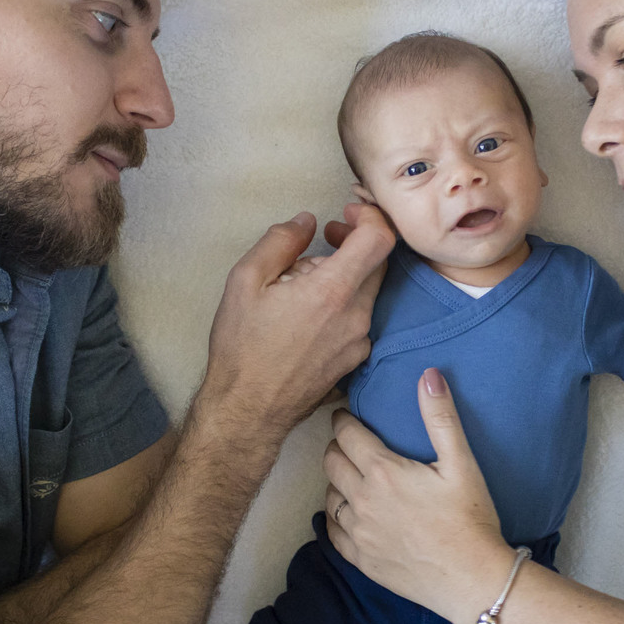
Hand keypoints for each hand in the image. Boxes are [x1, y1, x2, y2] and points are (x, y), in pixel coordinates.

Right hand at [201, 206, 393, 430]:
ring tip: (306, 281)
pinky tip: (311, 311)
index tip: (348, 213)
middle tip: (327, 238)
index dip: (370, 216)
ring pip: (368, 290)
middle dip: (356, 241)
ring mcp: (360, 341)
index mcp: (332, 292)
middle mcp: (356, 316)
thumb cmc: (242, 348)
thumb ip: (280, 241)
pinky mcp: (356, 359)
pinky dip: (344, 303)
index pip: (380, 239)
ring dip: (347, 274)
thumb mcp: (245, 281)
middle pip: (378, 263)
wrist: (248, 410)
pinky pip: (360, 317)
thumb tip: (306, 221)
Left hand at [322, 368, 509, 622]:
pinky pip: (332, 532)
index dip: (342, 421)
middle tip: (347, 442)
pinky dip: (334, 517)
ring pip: (329, 495)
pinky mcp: (361, 560)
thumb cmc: (470, 518)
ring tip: (350, 476)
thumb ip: (440, 417)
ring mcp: (358, 533)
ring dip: (336, 481)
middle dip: (336, 446)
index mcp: (383, 471)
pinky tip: (345, 514)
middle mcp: (362, 500)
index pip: (347, 435)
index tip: (343, 415)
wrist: (471, 579)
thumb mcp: (461, 462)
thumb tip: (428, 374)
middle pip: (330, 462)